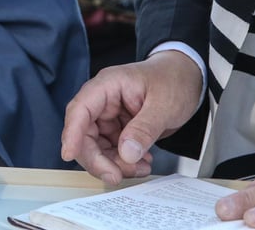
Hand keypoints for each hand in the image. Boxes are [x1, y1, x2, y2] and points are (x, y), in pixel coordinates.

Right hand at [60, 51, 202, 184]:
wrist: (186, 78)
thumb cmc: (173, 80)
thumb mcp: (164, 104)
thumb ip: (145, 129)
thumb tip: (126, 153)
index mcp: (108, 86)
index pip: (80, 110)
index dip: (71, 133)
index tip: (68, 154)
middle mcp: (103, 101)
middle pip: (84, 134)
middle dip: (98, 159)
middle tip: (116, 175)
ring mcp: (109, 116)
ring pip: (96, 147)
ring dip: (114, 164)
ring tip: (141, 167)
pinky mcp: (118, 129)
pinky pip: (112, 151)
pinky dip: (124, 162)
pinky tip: (143, 162)